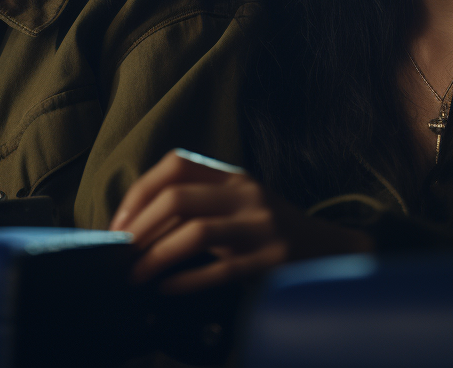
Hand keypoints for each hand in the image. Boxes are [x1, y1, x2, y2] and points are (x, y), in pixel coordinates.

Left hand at [109, 150, 371, 293]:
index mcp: (233, 176)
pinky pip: (222, 269)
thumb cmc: (273, 230)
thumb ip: (201, 204)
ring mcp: (261, 224)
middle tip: (121, 253)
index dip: (141, 190)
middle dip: (141, 226)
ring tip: (136, 276)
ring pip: (196, 231)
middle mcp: (246, 193)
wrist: (331, 250)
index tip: (121, 221)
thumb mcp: (239, 204)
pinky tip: (167, 289)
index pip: (177, 164)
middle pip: (179, 196)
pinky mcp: (273, 258)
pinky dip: (188, 280)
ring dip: (157, 256)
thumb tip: (141, 225)